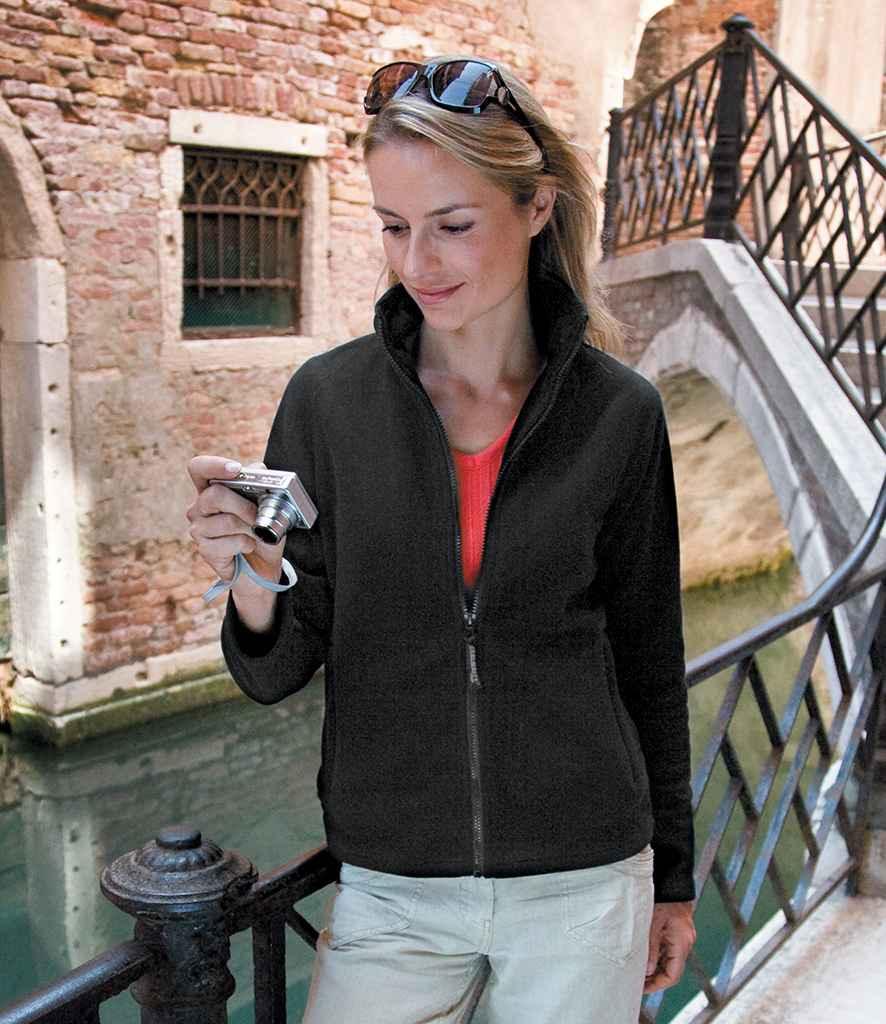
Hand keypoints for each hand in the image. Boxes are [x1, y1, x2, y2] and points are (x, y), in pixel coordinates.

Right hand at [186, 455, 284, 586]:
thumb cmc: (262, 530)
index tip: (236, 469)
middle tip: (258, 515)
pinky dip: (246, 544)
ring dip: (249, 528)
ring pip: (225, 521)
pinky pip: (228, 542)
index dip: (214, 465)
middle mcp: (199, 507)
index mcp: (211, 489)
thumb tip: (257, 469)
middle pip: (214, 495)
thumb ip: (259, 483)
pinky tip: (248, 546)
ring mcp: (198, 529)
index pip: (199, 468)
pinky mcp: (204, 549)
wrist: (263, 565)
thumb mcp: (267, 504)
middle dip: (244, 505)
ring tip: (256, 533)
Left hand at [644, 900, 695, 992]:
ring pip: (669, 962)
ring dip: (655, 968)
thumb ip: (651, 947)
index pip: (673, 974)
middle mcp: (685, 943)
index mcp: (681, 943)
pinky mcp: (678, 933)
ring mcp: (683, 938)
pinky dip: (657, 957)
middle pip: (672, 970)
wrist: (674, 882)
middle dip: (655, 979)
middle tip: (637, 983)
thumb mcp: (653, 923)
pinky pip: (668, 951)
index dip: (658, 984)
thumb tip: (647, 970)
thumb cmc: (664, 899)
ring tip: (637, 973)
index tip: (643, 988)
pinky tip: (644, 959)